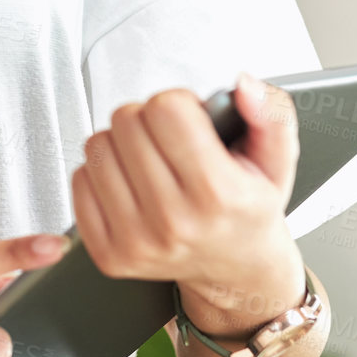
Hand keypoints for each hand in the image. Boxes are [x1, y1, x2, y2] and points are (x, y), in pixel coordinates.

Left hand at [71, 73, 305, 320]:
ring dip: (121, 145)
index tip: (191, 122)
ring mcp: (137, 242)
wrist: (237, 269)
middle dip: (148, 120)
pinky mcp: (108, 254)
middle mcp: (175, 222)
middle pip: (126, 121)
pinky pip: (79, 180)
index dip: (179, 104)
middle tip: (171, 143)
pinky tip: (132, 186)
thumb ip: (271, 113)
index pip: (165, 108)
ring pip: (97, 146)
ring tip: (152, 163)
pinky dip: (102, 174)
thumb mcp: (276, 158)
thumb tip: (243, 88)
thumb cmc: (249, 209)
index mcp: (220, 194)